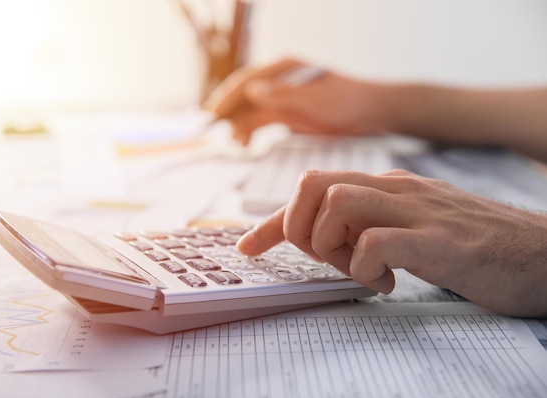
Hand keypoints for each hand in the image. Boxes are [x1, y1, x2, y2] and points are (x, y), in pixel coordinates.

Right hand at [205, 58, 388, 144]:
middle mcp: (281, 80)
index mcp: (285, 69)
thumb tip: (251, 90)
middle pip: (244, 94)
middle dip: (227, 112)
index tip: (211, 117)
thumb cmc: (347, 103)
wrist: (372, 113)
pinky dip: (251, 130)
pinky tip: (245, 142)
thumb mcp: (314, 102)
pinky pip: (262, 119)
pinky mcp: (290, 112)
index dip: (226, 99)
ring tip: (231, 142)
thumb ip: (281, 97)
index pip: (246, 81)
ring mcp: (285, 96)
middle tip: (210, 131)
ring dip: (238, 124)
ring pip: (251, 109)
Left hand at [237, 169, 546, 316]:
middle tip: (326, 258)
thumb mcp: (412, 228)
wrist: (542, 254)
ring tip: (360, 269)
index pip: (313, 189)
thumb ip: (373, 226)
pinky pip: (376, 242)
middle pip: (314, 184)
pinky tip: (387, 282)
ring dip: (330, 243)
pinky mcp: (439, 240)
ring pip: (337, 203)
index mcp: (388, 187)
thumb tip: (331, 242)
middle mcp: (397, 189)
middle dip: (298, 227)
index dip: (272, 222)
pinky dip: (365, 266)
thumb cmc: (472, 245)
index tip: (248, 247)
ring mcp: (418, 210)